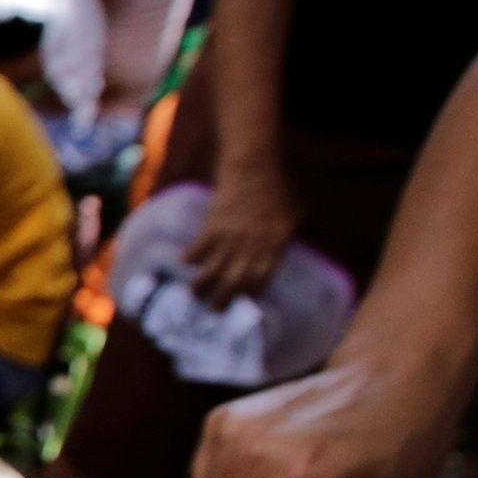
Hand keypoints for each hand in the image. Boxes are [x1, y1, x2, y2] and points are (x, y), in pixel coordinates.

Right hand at [185, 160, 300, 305]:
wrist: (252, 168)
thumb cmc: (276, 187)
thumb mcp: (294, 212)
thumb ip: (288, 231)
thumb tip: (285, 243)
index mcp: (276, 246)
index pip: (262, 280)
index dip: (251, 292)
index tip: (243, 298)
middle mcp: (253, 248)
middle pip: (235, 284)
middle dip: (223, 300)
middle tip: (215, 310)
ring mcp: (231, 240)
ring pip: (213, 274)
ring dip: (201, 287)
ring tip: (195, 293)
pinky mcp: (212, 230)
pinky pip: (197, 253)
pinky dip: (189, 260)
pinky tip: (183, 263)